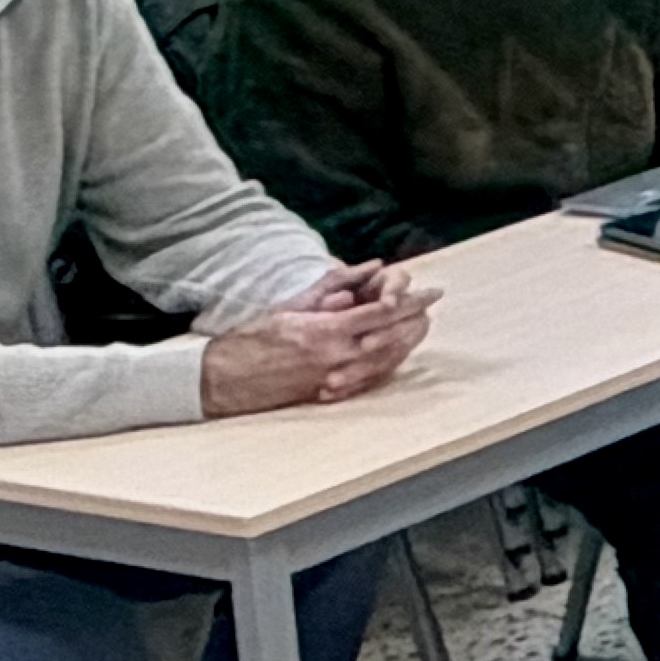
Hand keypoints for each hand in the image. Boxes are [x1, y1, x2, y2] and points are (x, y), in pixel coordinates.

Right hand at [201, 266, 434, 417]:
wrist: (225, 380)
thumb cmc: (254, 337)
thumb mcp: (292, 305)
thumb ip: (335, 284)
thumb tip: (373, 266)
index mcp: (327, 332)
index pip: (383, 313)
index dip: (413, 301)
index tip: (434, 291)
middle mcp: (336, 358)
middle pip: (393, 337)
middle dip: (416, 320)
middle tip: (431, 306)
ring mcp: (335, 379)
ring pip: (388, 360)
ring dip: (409, 342)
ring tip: (421, 325)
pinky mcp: (331, 394)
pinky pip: (372, 379)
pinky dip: (391, 363)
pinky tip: (399, 352)